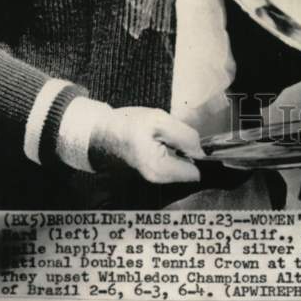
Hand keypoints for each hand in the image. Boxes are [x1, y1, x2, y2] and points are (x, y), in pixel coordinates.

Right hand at [88, 106, 204, 183]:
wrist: (99, 134)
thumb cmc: (126, 124)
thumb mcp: (158, 120)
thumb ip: (184, 136)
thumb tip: (201, 150)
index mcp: (160, 169)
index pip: (196, 171)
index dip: (200, 154)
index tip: (193, 139)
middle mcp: (159, 180)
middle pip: (191, 169)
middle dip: (190, 152)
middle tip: (175, 134)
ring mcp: (154, 179)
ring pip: (182, 166)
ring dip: (182, 151)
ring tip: (166, 136)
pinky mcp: (151, 173)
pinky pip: (173, 165)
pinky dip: (173, 154)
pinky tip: (162, 141)